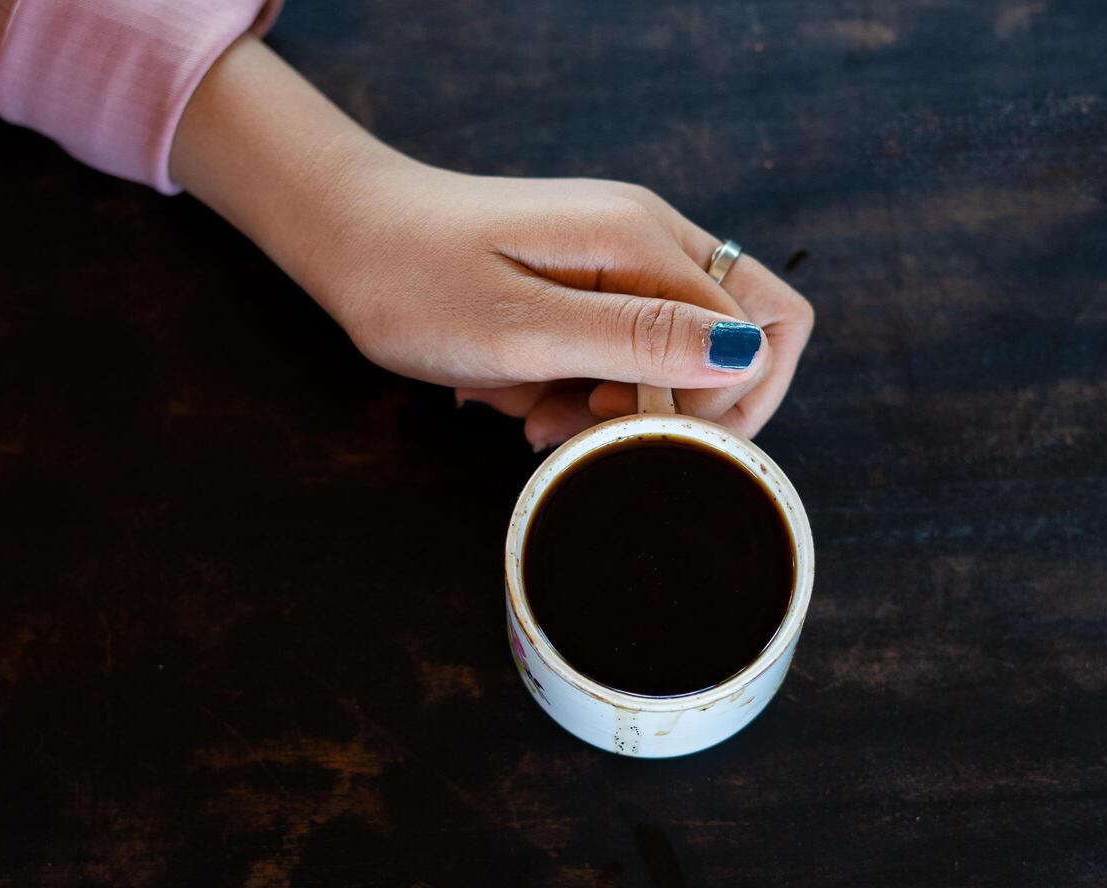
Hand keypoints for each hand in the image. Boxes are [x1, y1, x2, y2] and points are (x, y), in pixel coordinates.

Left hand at [173, 39, 811, 447]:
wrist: (344, 239)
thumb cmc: (413, 281)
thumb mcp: (522, 329)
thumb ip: (636, 341)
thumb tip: (746, 354)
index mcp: (642, 240)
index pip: (762, 331)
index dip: (715, 405)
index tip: (627, 429)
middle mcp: (646, 239)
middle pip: (740, 339)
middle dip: (677, 409)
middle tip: (588, 431)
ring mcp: (618, 259)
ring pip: (677, 356)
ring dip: (619, 406)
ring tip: (537, 421)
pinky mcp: (587, 283)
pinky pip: (622, 352)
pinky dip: (585, 391)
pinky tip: (526, 403)